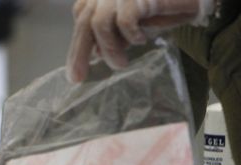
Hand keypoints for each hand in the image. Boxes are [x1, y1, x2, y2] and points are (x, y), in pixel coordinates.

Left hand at [66, 0, 212, 81]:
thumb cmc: (166, 3)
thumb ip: (112, 33)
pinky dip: (131, 35)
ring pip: (100, 23)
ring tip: (121, 63)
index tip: (77, 68)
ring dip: (109, 49)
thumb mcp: (134, 20)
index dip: (77, 44)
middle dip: (79, 53)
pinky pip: (125, 20)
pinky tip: (141, 39)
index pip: (81, 16)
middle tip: (78, 77)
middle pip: (85, 22)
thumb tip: (95, 53)